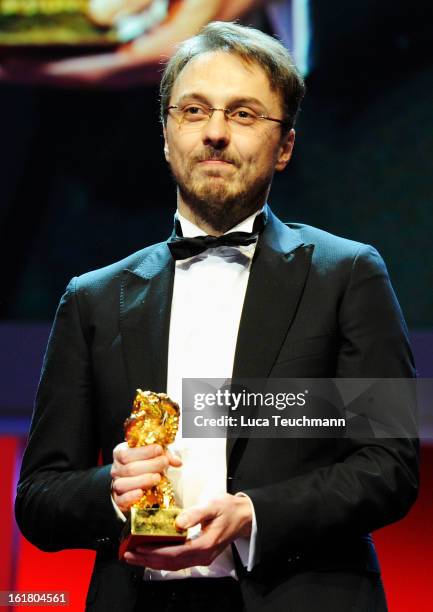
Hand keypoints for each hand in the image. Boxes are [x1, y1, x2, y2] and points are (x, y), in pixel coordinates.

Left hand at [0, 0, 260, 87]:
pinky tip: (71, 52)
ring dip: (70, 67)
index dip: (64, 70)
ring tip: (29, 63)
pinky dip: (94, 57)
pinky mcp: (168, 38)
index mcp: (176, 36)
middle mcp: (171, 48)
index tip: (21, 67)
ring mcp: (170, 45)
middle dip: (56, 72)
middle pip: (105, 75)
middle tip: (8, 68)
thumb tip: (96, 18)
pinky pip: (126, 58)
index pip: (109, 66)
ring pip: (114, 69)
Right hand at [111, 442, 181, 512]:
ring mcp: (116, 485)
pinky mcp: (118, 500)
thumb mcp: (152, 456)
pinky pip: (121, 500)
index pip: (128, 452)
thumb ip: (164, 456)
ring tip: (157, 477)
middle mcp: (116, 469)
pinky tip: (141, 493)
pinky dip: (130, 496)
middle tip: (164, 463)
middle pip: (130, 468)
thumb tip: (178, 462)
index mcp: (121, 454)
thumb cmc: (144, 466)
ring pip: (124, 484)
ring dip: (142, 480)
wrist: (131, 485)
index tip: (159, 450)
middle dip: (150, 465)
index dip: (144, 451)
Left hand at [123, 493, 251, 569]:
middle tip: (128, 554)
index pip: (174, 553)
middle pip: (170, 563)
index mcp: (205, 545)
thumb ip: (196, 514)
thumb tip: (178, 522)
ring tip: (134, 556)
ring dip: (152, 561)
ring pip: (173, 564)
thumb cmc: (228, 509)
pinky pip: (178, 560)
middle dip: (147, 560)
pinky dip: (162, 559)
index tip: (137, 549)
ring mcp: (201, 557)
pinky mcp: (199, 554)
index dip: (154, 553)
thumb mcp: (213, 506)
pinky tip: (152, 553)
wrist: (243, 516)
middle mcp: (202, 556)